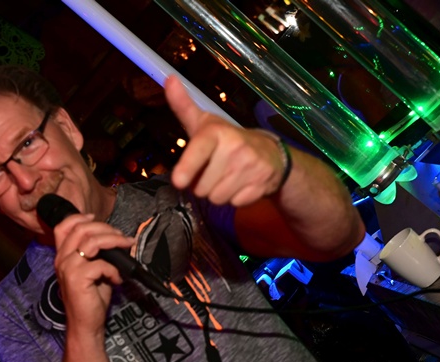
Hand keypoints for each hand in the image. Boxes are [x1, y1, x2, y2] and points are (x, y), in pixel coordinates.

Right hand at [53, 213, 134, 333]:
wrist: (86, 324)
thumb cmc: (91, 298)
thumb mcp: (93, 270)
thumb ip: (97, 253)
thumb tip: (115, 239)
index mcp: (62, 256)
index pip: (63, 227)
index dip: (79, 218)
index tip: (96, 217)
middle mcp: (61, 259)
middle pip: (81, 229)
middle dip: (105, 228)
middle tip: (121, 237)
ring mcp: (68, 268)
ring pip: (92, 241)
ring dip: (113, 241)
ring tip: (126, 247)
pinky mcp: (78, 278)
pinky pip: (100, 263)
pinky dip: (113, 269)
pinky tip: (117, 278)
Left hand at [165, 75, 288, 206]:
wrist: (271, 154)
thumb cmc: (227, 140)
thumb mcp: (205, 123)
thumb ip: (183, 106)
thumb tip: (168, 79)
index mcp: (218, 132)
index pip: (199, 150)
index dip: (188, 167)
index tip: (178, 181)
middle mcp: (235, 148)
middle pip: (202, 187)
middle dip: (203, 185)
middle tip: (213, 171)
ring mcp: (251, 167)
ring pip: (217, 198)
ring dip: (218, 193)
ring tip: (226, 178)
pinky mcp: (262, 184)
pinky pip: (235, 204)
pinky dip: (235, 199)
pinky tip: (241, 185)